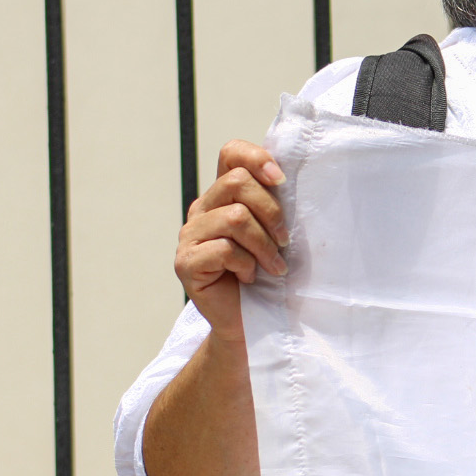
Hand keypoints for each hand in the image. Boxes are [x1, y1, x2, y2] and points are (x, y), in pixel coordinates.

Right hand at [175, 140, 287, 341]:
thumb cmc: (268, 275)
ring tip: (274, 267)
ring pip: (234, 218)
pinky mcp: (186, 263)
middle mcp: (202, 209)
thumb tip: (289, 178)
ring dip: (264, 245)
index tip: (281, 179)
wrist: (252, 321)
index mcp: (223, 196)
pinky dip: (247, 265)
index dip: (256, 157)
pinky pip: (224, 249)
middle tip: (284, 241)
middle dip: (271, 211)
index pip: (231, 154)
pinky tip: (249, 278)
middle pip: (237, 183)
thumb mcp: (276, 232)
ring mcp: (190, 236)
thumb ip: (274, 204)